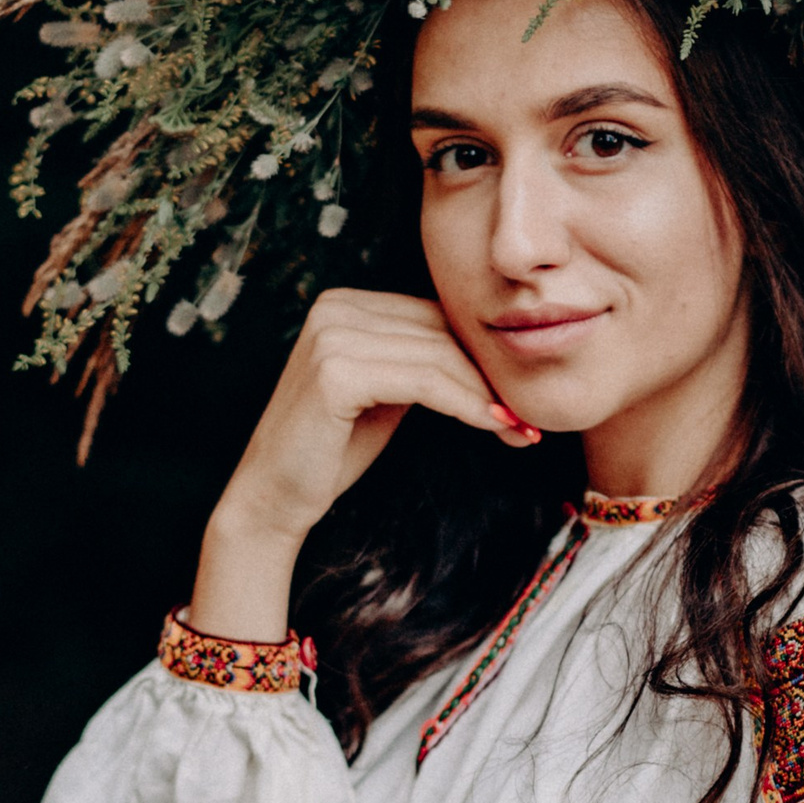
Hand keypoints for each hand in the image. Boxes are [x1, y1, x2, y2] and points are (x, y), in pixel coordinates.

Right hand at [190, 290, 538, 638]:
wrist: (272, 498)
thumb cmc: (331, 452)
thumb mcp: (386, 394)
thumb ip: (423, 363)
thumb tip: (497, 358)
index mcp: (348, 304)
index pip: (438, 317)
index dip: (484, 357)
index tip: (521, 399)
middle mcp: (336, 307)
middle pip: (443, 332)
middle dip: (493, 377)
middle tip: (531, 420)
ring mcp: (332, 335)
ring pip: (441, 356)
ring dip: (488, 396)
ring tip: (521, 430)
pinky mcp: (336, 371)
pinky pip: (426, 382)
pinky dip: (466, 405)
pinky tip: (494, 427)